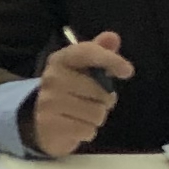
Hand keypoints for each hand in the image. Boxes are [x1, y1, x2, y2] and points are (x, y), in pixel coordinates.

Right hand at [31, 32, 133, 156]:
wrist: (40, 122)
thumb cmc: (70, 92)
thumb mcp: (83, 69)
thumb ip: (99, 52)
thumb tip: (113, 37)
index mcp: (61, 59)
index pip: (87, 52)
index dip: (110, 59)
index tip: (127, 71)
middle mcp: (52, 77)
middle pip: (100, 91)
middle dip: (105, 100)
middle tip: (92, 101)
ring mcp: (48, 101)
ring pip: (96, 113)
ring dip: (96, 118)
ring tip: (82, 115)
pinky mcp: (49, 124)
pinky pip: (87, 130)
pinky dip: (87, 131)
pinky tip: (75, 126)